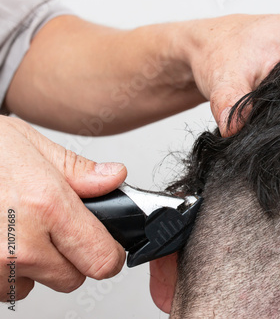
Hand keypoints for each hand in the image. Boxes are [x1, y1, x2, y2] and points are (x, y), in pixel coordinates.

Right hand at [0, 116, 126, 300]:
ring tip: (18, 230)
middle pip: (72, 278)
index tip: (106, 246)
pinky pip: (4, 288)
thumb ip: (77, 170)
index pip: (101, 259)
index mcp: (47, 205)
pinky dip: (6, 272)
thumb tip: (114, 178)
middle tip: (56, 231)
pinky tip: (0, 240)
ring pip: (35, 285)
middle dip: (72, 259)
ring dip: (35, 266)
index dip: (109, 254)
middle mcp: (21, 243)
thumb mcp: (30, 145)